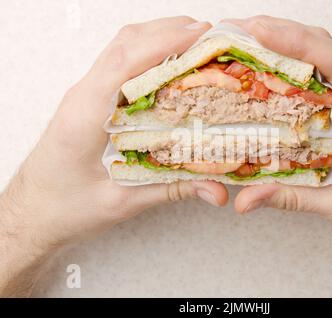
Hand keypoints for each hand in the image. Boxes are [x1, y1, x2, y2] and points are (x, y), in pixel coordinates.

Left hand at [0, 17, 227, 296]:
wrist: (33, 211)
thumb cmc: (66, 208)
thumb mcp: (121, 202)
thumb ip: (171, 190)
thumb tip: (216, 190)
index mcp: (85, 115)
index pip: (125, 62)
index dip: (165, 42)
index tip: (201, 34)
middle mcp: (83, 95)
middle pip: (125, 44)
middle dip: (169, 31)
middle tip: (210, 35)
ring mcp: (85, 94)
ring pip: (121, 47)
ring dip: (157, 36)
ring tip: (196, 40)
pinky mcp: (91, 99)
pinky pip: (119, 63)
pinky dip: (147, 51)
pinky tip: (169, 61)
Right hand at [227, 16, 331, 295]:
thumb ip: (293, 198)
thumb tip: (246, 199)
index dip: (302, 43)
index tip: (263, 32)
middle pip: (331, 52)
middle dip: (288, 34)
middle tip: (245, 31)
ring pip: (328, 61)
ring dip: (293, 45)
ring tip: (254, 41)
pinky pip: (325, 81)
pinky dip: (299, 68)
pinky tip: (275, 72)